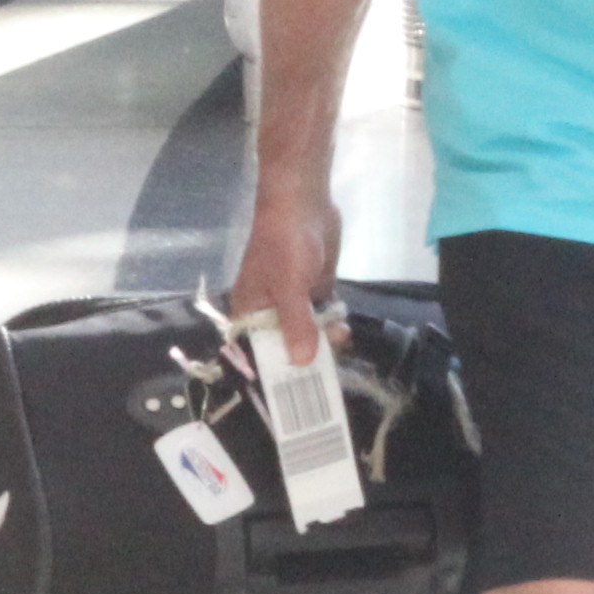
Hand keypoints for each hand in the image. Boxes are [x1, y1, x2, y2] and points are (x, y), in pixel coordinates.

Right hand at [221, 180, 342, 379]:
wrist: (303, 202)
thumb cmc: (284, 243)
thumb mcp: (288, 286)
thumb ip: (295, 324)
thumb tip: (303, 362)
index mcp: (249, 312)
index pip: (257, 352)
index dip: (275, 372)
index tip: (298, 391)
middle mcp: (268, 312)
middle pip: (285, 346)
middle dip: (308, 355)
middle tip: (331, 357)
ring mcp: (293, 302)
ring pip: (308, 333)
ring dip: (325, 339)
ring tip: (341, 333)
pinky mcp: (313, 291)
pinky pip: (322, 318)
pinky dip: (332, 324)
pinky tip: (344, 326)